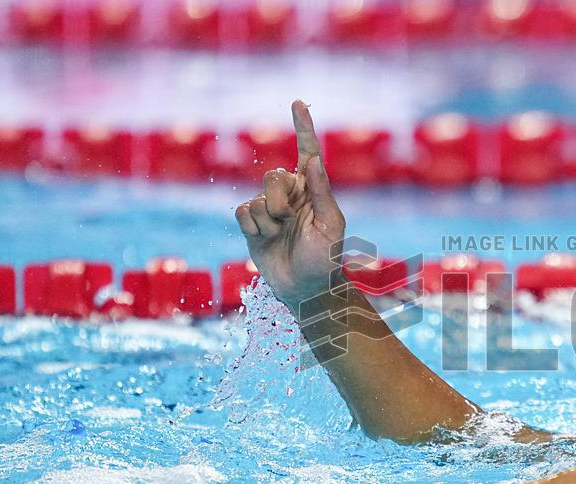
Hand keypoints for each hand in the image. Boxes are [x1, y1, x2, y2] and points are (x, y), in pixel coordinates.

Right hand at [235, 101, 346, 311]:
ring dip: (269, 220)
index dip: (302, 127)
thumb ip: (321, 192)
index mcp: (313, 190)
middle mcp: (291, 195)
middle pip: (273, 177)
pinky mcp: (252, 225)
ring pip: (258, 198)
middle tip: (289, 221)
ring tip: (281, 236)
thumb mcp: (332, 225)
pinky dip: (253, 227)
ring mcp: (270, 210)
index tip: (297, 103)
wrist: (306, 289)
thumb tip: (312, 160)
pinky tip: (265, 239)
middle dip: (278, 199)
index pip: (307, 152)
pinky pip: (243, 212)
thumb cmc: (326, 259)